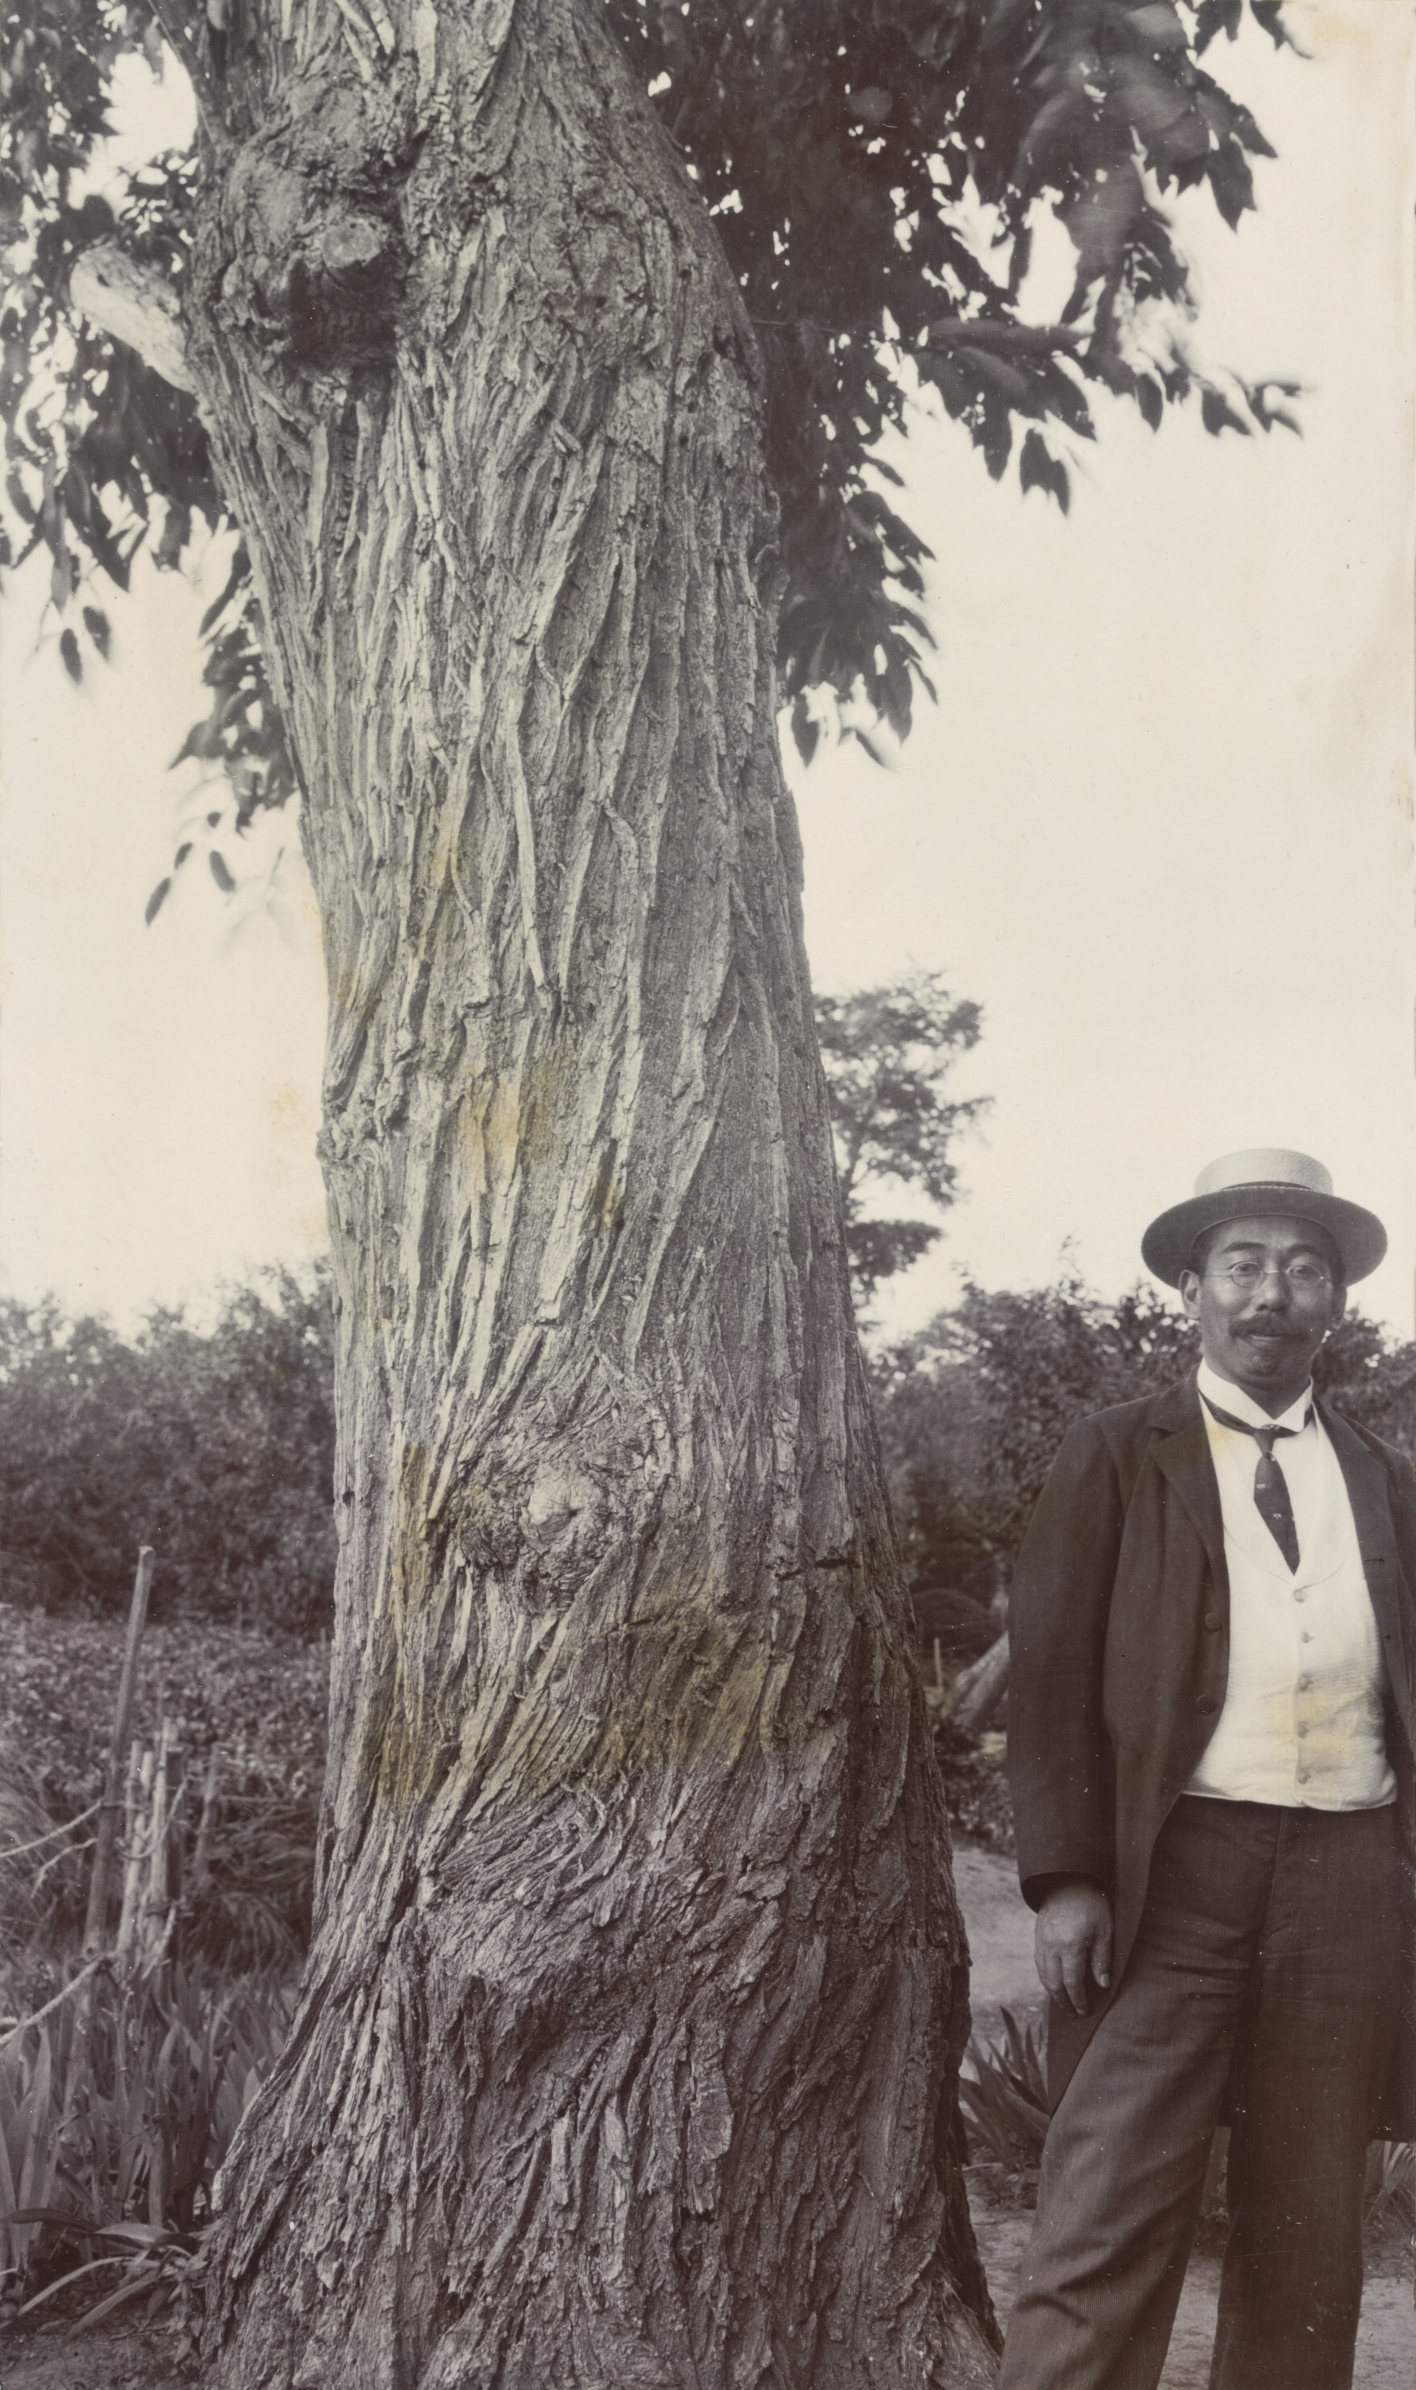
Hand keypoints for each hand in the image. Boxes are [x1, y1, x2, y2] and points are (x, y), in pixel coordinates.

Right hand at [1034, 1878, 1112, 2016]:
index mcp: (1070, 1946)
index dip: (1078, 1999)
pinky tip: (1054, 1983)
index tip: (1085, 2010)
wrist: (1068, 1881)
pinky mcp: (1038, 1936)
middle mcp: (1052, 1946)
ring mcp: (1042, 1941)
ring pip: (1043, 1974)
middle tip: (1074, 2014)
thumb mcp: (1105, 1931)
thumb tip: (1102, 1985)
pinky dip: (1046, 1977)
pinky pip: (1039, 1963)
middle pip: (1054, 1983)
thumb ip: (1102, 1959)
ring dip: (1053, 1992)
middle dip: (1064, 2001)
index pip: (1072, 1982)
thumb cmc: (1092, 1905)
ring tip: (1064, 2003)